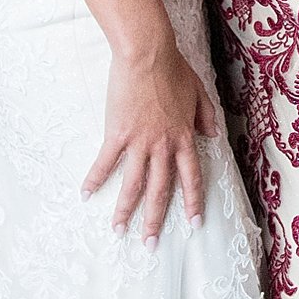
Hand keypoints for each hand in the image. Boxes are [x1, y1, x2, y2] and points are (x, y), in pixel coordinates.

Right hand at [82, 35, 221, 242]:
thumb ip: (206, 116)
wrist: (147, 54)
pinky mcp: (117, 133)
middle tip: (151, 245)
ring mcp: (140, 142)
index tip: (195, 224)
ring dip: (126, 210)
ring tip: (119, 231)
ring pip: (134, 184)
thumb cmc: (172, 68)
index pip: (191, 177)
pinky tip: (86, 194)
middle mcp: (163, 145)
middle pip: (161, 190)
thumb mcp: (199, 93)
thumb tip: (213, 136)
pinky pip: (105, 162)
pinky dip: (95, 179)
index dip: (193, 202)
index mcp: (184, 137)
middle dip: (157, 220)